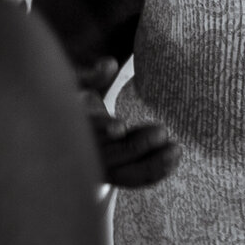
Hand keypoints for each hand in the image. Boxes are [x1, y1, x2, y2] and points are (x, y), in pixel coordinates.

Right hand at [78, 57, 177, 188]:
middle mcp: (86, 154)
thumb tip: (110, 64)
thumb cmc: (76, 101)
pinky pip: (136, 179)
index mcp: (76, 128)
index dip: (103, 128)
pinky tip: (174, 160)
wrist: (68, 131)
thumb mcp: (78, 84)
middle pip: (113, 156)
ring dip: (154, 164)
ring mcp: (101, 169)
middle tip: (163, 131)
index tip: (121, 127)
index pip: (88, 130)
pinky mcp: (115, 177)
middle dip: (138, 146)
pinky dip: (156, 172)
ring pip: (127, 174)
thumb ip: (93, 75)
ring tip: (176, 150)